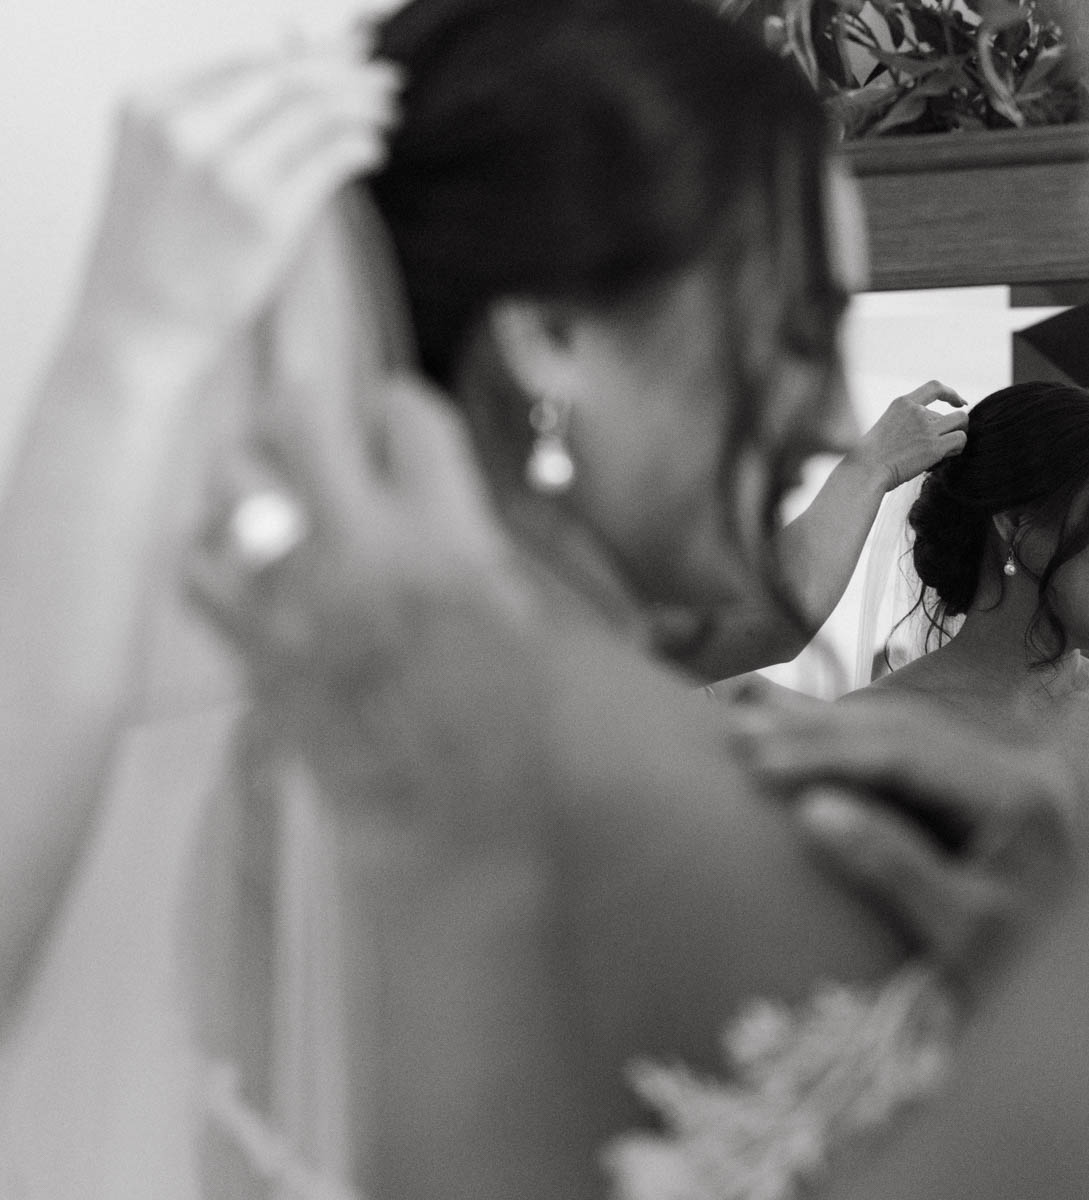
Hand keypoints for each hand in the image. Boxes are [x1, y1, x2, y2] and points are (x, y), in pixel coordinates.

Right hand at [76, 43, 399, 353]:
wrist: (137, 323)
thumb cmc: (156, 250)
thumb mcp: (163, 162)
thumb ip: (218, 119)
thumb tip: (295, 80)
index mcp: (152, 104)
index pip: (249, 62)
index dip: (312, 56)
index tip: (348, 57)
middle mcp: (187, 127)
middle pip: (289, 76)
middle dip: (347, 73)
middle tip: (386, 79)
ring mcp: (228, 170)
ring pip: (317, 111)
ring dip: (362, 107)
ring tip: (386, 113)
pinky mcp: (267, 213)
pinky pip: (333, 158)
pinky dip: (362, 145)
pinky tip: (372, 151)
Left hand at [185, 370, 548, 843]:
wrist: (466, 820)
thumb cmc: (517, 726)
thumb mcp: (544, 612)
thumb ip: (496, 534)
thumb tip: (451, 484)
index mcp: (449, 542)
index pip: (405, 414)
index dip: (402, 412)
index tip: (400, 426)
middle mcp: (364, 557)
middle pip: (301, 417)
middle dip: (313, 408)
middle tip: (322, 424)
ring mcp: (298, 602)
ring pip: (232, 480)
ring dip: (256, 473)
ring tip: (278, 486)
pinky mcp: (257, 652)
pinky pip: (198, 570)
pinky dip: (213, 553)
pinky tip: (246, 559)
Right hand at [731, 695, 1082, 998]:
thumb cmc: (1026, 976)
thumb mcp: (960, 934)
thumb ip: (892, 867)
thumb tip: (811, 810)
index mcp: (1017, 795)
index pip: (907, 753)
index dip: (826, 752)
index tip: (757, 762)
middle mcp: (1016, 767)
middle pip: (903, 730)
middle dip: (816, 730)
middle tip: (738, 733)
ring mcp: (1004, 773)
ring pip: (904, 732)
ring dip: (829, 728)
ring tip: (754, 718)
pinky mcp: (987, 791)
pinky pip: (912, 756)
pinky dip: (854, 747)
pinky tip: (804, 737)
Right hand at [847, 381, 969, 491]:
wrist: (866, 470)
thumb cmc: (871, 457)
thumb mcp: (888, 427)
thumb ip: (909, 423)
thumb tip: (935, 432)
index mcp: (902, 403)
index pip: (934, 387)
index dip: (951, 394)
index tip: (960, 403)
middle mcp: (917, 411)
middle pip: (952, 413)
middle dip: (953, 429)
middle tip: (944, 445)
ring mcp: (926, 428)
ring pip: (962, 422)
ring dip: (958, 437)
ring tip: (945, 452)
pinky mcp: (934, 446)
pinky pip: (960, 439)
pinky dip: (957, 448)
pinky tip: (944, 458)